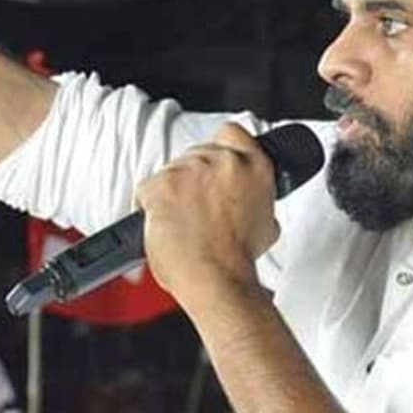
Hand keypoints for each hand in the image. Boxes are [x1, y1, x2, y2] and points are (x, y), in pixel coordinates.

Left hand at [135, 122, 279, 299]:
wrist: (217, 279)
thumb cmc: (238, 259)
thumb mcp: (266, 221)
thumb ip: (253, 196)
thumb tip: (244, 197)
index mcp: (253, 166)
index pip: (232, 133)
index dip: (221, 148)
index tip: (215, 165)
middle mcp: (221, 161)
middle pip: (197, 154)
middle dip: (194, 178)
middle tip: (198, 207)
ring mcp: (188, 170)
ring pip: (171, 172)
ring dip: (173, 192)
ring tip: (183, 222)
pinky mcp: (160, 184)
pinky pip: (147, 188)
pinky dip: (150, 205)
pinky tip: (165, 224)